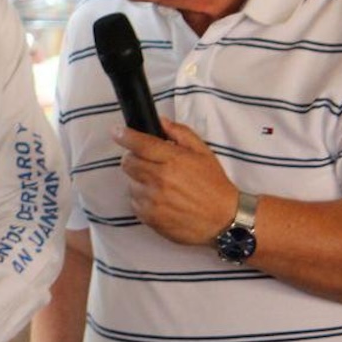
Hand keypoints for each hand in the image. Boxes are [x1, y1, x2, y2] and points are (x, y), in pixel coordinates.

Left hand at [116, 120, 238, 246]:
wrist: (224, 219)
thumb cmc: (214, 185)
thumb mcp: (203, 152)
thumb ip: (180, 133)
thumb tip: (160, 122)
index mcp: (172, 160)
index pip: (139, 143)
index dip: (124, 135)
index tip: (116, 131)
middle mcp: (159, 179)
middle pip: (128, 163)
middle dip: (133, 158)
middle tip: (147, 161)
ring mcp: (153, 199)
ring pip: (130, 183)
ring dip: (139, 180)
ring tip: (159, 184)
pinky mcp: (150, 217)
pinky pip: (134, 202)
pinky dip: (142, 198)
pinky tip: (159, 199)